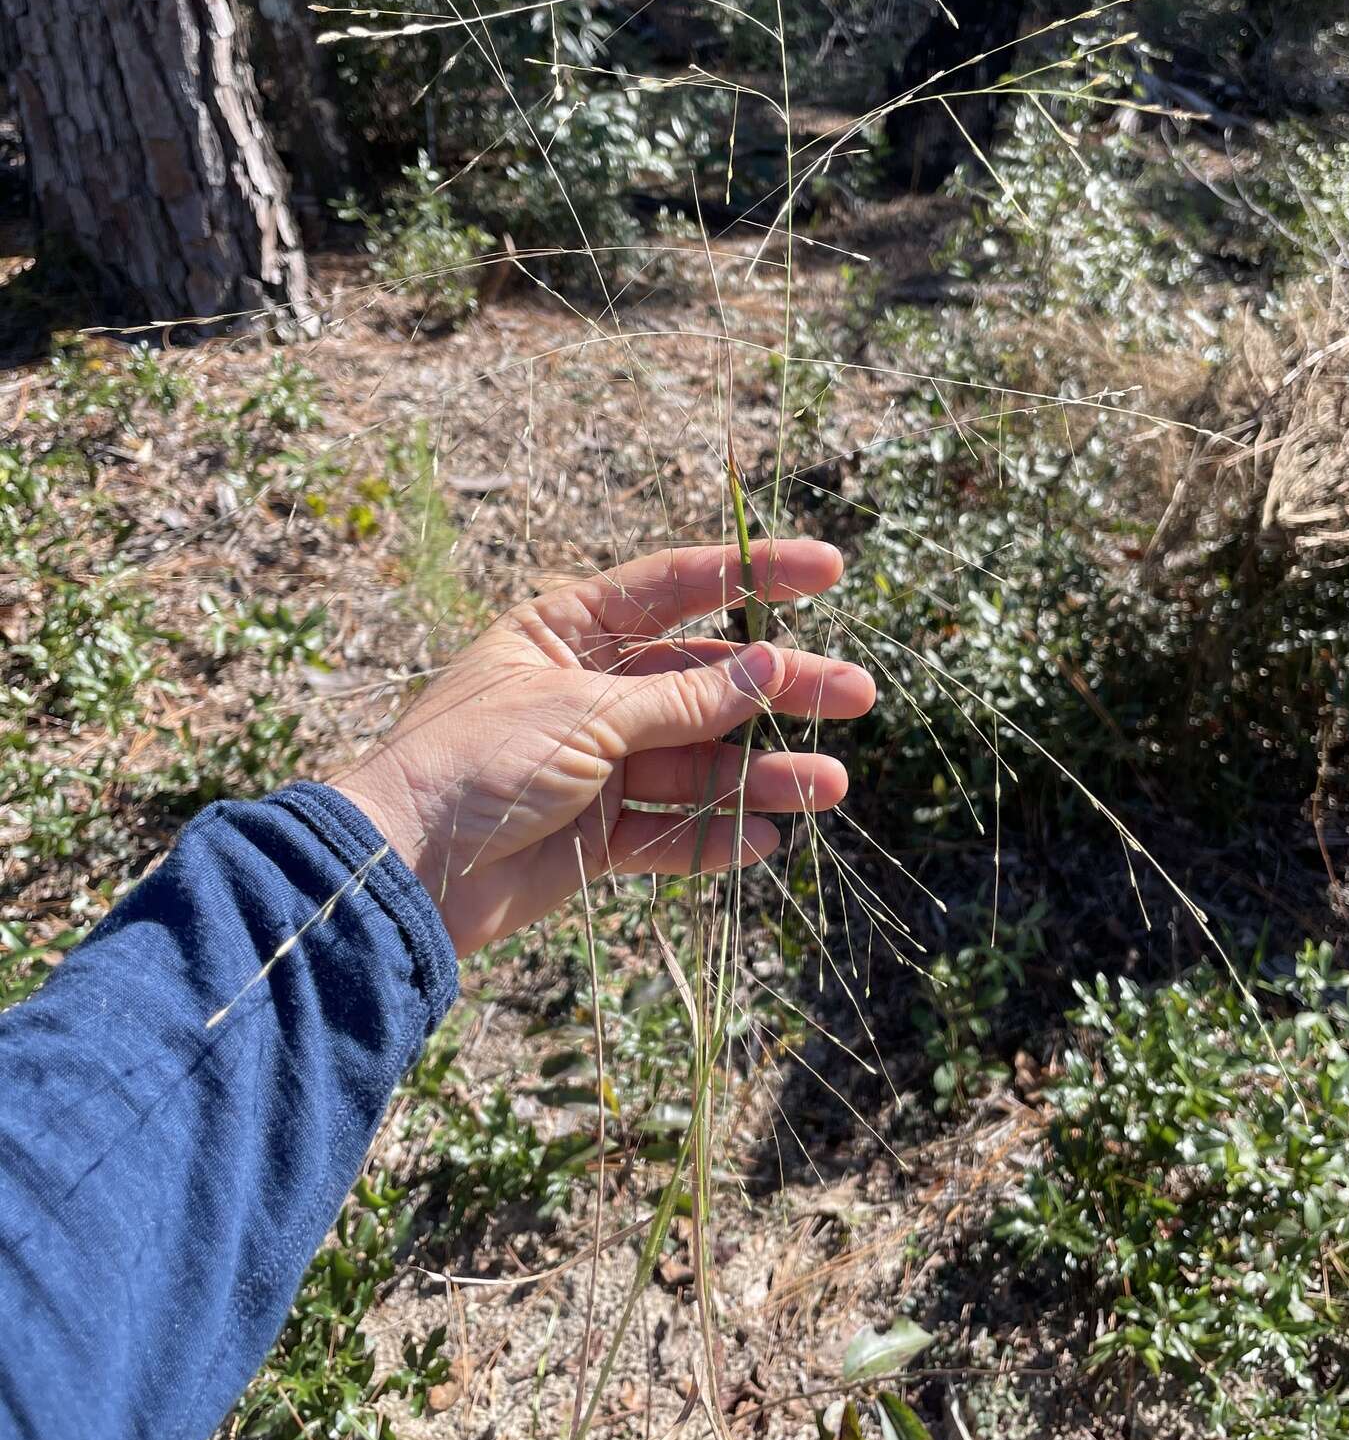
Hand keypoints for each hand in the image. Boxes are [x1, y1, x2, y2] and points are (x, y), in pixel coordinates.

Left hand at [330, 540, 874, 956]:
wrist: (400, 870)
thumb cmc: (474, 763)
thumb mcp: (584, 714)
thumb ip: (683, 699)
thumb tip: (771, 666)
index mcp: (567, 632)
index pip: (676, 588)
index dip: (755, 574)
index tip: (829, 570)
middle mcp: (586, 692)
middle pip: (703, 681)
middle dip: (779, 689)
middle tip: (858, 694)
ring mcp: (592, 766)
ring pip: (697, 763)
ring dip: (761, 774)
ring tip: (829, 786)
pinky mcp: (593, 838)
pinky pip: (669, 832)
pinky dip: (715, 837)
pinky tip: (767, 838)